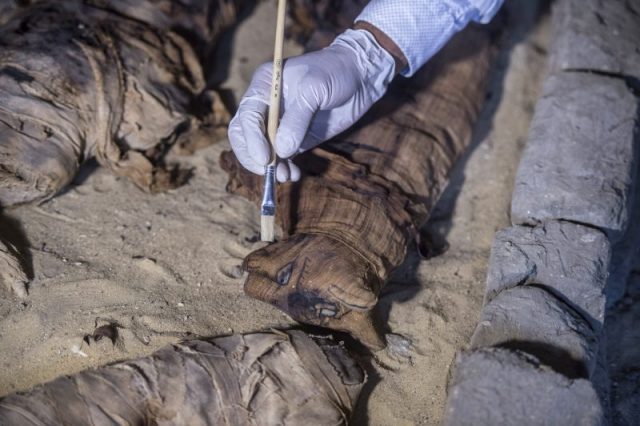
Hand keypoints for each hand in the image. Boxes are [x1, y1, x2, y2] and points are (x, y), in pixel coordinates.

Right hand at [228, 29, 395, 181]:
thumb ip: (297, 119)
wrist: (359, 76)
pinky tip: (294, 174)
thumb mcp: (315, 88)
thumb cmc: (335, 72)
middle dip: (253, 156)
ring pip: (261, 151)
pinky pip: (281, 158)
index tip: (265, 158)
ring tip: (286, 176)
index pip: (247, 115)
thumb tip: (281, 151)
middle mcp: (266, 107)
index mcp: (264, 86)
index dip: (252, 139)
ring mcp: (279, 124)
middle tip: (270, 170)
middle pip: (245, 136)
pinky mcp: (294, 138)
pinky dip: (284, 168)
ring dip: (269, 167)